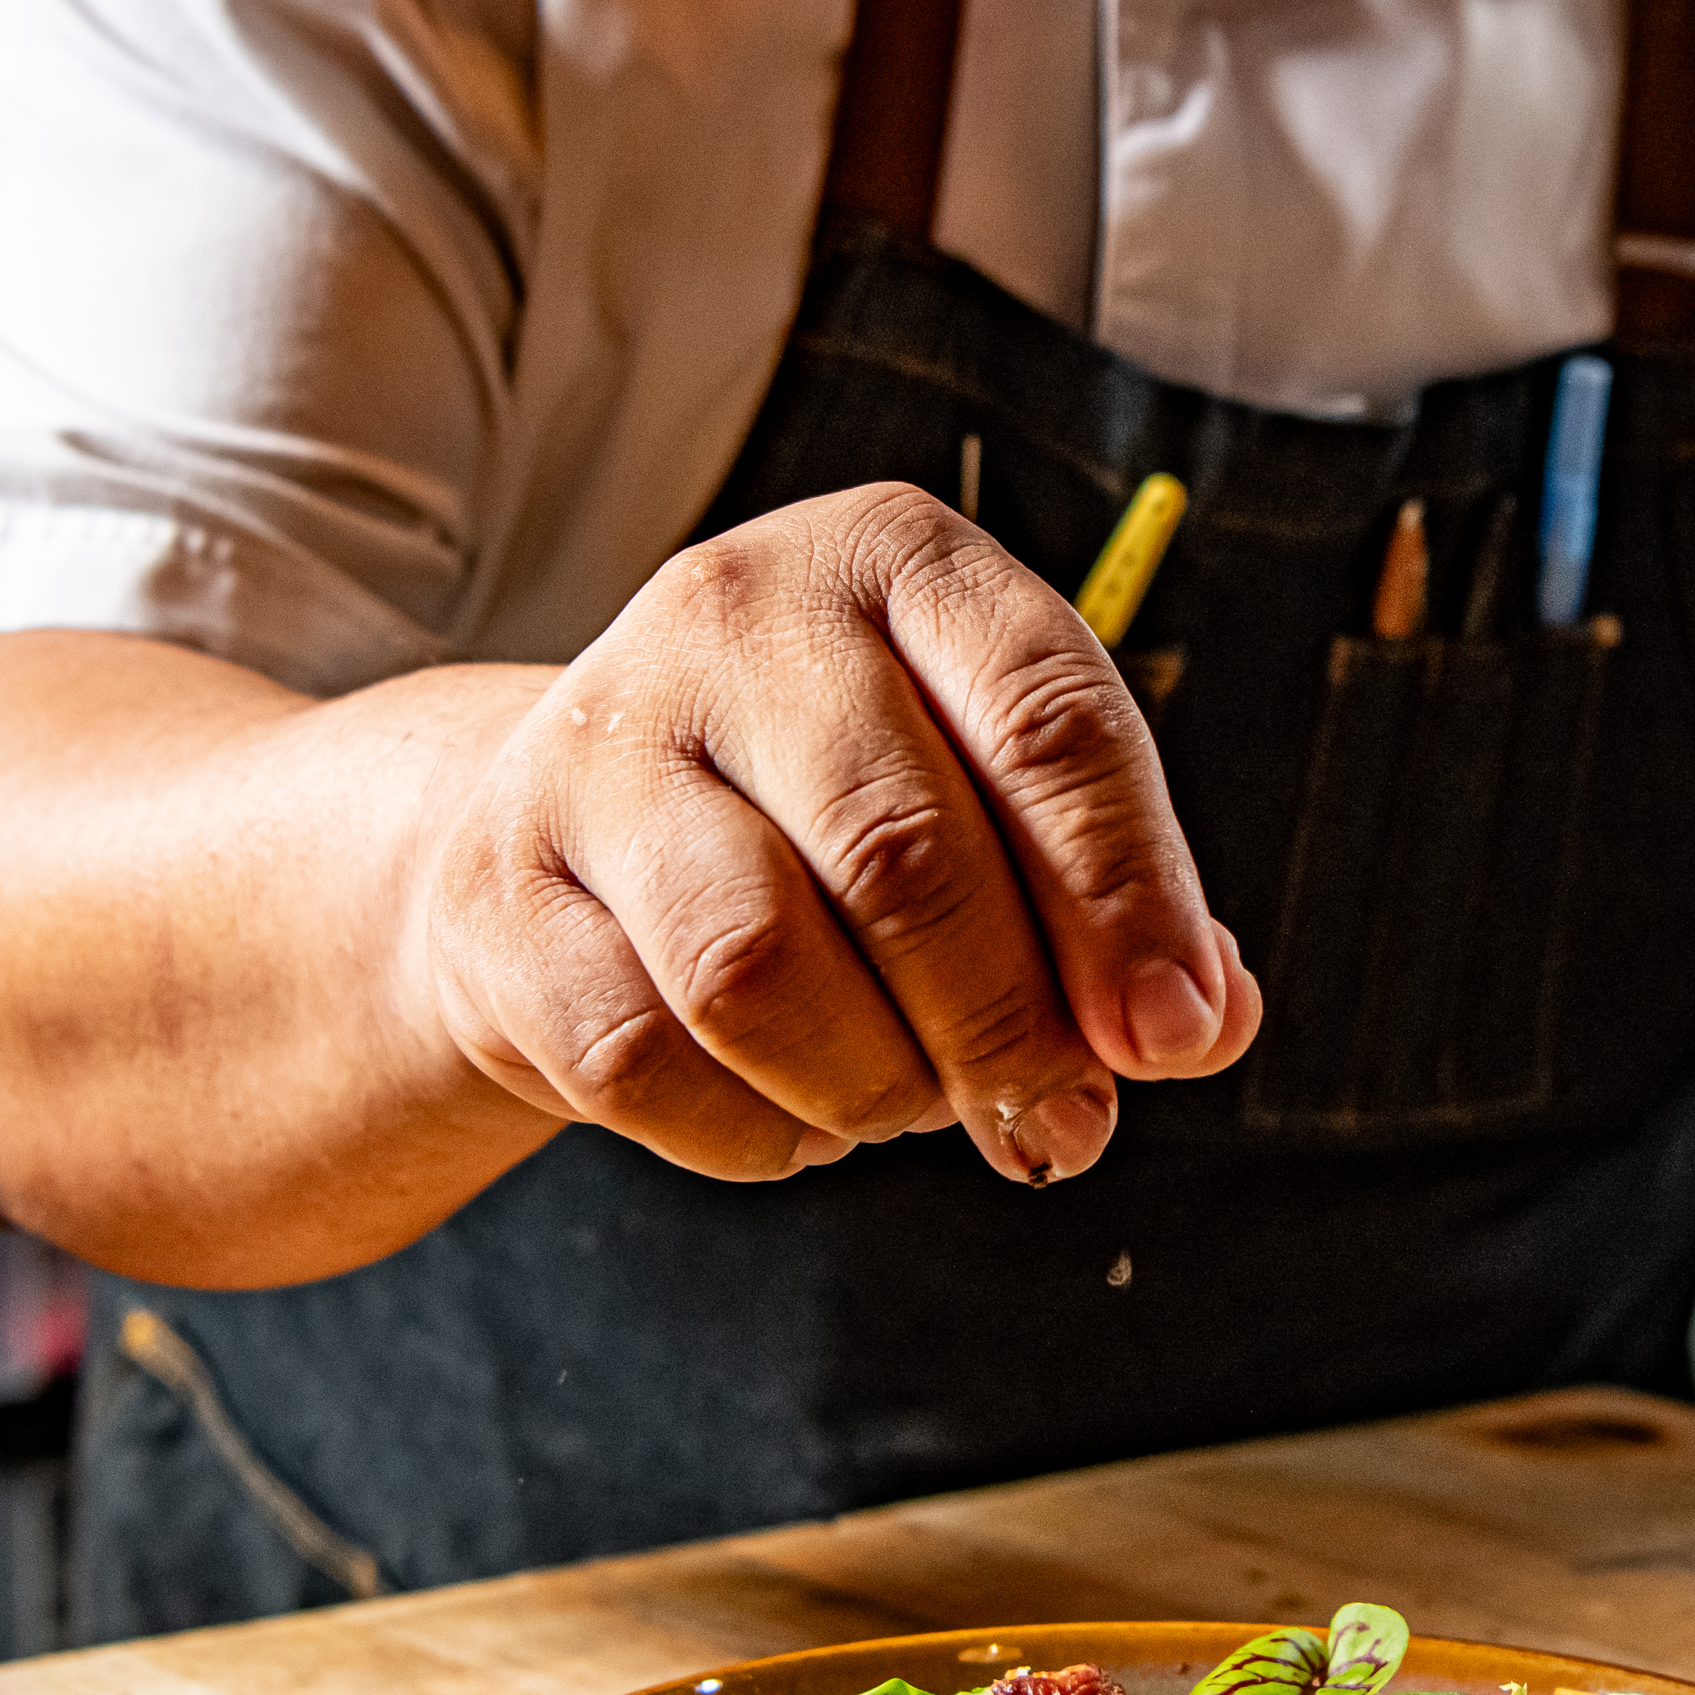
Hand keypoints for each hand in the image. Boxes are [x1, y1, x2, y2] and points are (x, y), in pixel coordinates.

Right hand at [421, 481, 1261, 1184]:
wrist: (558, 836)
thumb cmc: (829, 817)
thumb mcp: (985, 800)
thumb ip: (1109, 899)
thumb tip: (1196, 1024)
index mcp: (894, 561)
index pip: (1046, 718)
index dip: (1128, 895)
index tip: (1176, 1036)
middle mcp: (733, 616)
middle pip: (904, 856)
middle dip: (1008, 1027)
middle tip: (1055, 1118)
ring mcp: (595, 744)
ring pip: (758, 971)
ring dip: (874, 1085)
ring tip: (911, 1102)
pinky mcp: (497, 888)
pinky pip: (645, 1060)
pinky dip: (756, 1132)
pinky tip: (796, 1116)